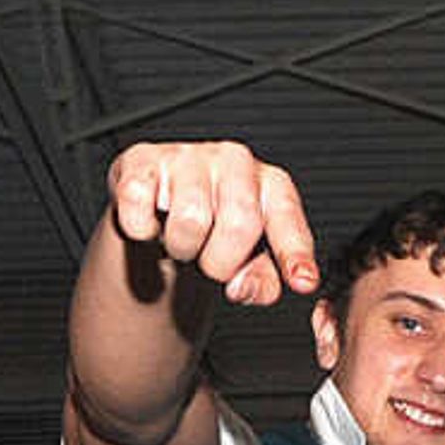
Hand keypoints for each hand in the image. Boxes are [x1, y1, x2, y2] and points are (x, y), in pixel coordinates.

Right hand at [103, 139, 318, 309]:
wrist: (159, 207)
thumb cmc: (213, 230)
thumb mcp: (249, 259)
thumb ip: (261, 281)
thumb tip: (243, 288)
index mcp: (269, 183)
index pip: (287, 217)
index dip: (294, 252)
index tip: (302, 281)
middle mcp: (233, 161)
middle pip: (239, 224)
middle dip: (222, 262)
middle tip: (211, 262)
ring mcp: (187, 156)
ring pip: (191, 220)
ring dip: (182, 249)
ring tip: (183, 239)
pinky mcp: (142, 161)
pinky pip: (142, 211)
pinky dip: (143, 232)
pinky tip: (153, 223)